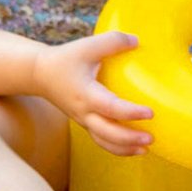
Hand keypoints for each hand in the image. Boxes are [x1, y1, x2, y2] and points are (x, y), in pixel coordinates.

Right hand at [31, 31, 152, 155]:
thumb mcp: (89, 45)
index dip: (130, 112)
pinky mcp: (85, 122)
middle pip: (106, 133)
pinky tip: (133, 147)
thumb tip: (137, 41)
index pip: (110, 108)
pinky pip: (100, 139)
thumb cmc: (67, 58)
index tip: (150, 113)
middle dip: (129, 139)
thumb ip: (113, 41)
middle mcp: (84, 112)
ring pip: (103, 141)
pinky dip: (116, 147)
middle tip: (151, 139)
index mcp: (86, 94)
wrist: (40, 74)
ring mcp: (83, 120)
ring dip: (124, 148)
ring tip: (146, 149)